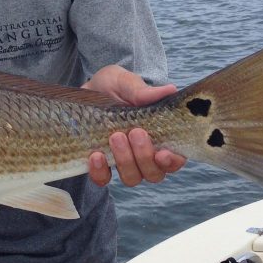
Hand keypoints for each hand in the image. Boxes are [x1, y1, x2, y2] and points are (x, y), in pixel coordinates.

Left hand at [82, 64, 185, 186]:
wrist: (87, 90)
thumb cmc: (114, 86)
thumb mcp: (126, 83)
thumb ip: (144, 91)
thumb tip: (170, 90)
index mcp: (161, 137)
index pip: (175, 159)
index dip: (172, 161)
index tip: (162, 153)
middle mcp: (145, 155)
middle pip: (154, 173)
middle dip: (144, 156)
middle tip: (134, 132)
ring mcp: (123, 162)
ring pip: (132, 178)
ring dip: (125, 162)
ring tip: (114, 137)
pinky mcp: (101, 164)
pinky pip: (103, 179)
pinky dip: (100, 171)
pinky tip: (95, 156)